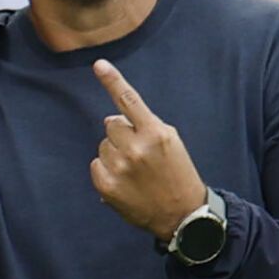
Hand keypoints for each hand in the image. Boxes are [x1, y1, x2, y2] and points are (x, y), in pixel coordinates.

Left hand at [89, 59, 205, 242]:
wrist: (182, 214)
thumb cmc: (177, 174)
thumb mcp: (171, 142)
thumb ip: (144, 125)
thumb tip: (110, 119)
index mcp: (155, 133)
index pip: (129, 100)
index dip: (112, 80)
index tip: (99, 64)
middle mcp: (136, 147)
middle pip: (111, 124)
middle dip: (121, 134)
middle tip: (140, 154)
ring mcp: (120, 167)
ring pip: (103, 144)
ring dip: (114, 152)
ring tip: (135, 171)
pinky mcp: (107, 185)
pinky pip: (95, 164)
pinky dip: (106, 170)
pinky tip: (124, 181)